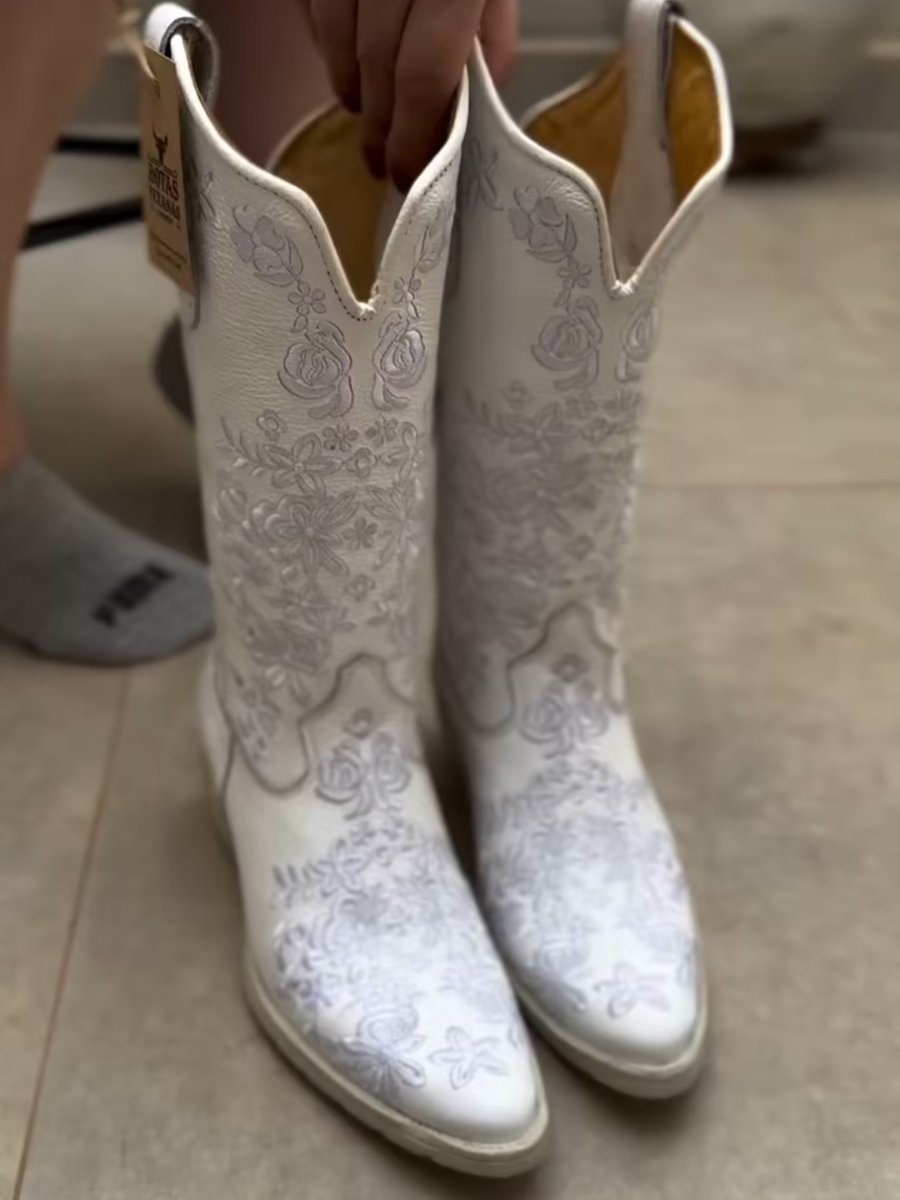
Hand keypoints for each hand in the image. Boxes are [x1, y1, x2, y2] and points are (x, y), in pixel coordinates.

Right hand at [300, 0, 516, 190]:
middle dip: (380, 126)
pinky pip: (311, 11)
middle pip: (376, 68)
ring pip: (336, 42)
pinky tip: (344, 58)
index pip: (423, 78)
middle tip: (381, 162)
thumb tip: (474, 106)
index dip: (410, 138)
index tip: (405, 177)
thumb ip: (490, 34)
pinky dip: (327, 44)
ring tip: (363, 109)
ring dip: (350, 87)